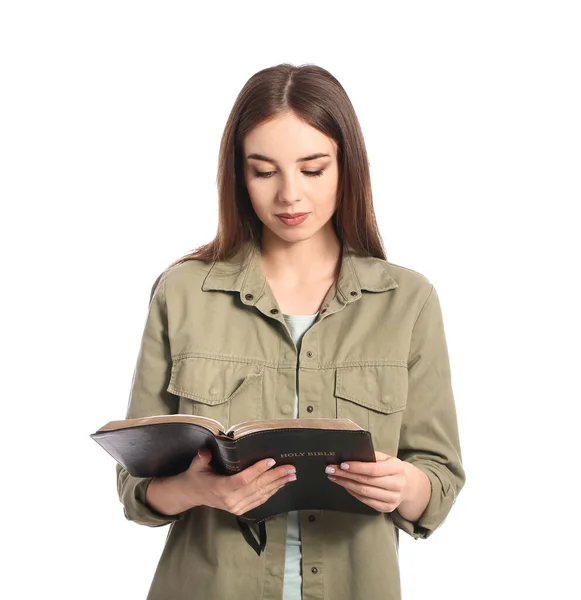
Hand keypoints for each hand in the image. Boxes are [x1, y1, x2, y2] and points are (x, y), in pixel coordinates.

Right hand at [172, 448, 296, 515]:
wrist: (192, 494)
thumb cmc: (196, 476)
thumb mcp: (196, 465)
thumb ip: (202, 458)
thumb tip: (206, 451)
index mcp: (221, 488)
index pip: (244, 479)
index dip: (258, 470)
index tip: (271, 460)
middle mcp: (231, 500)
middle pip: (257, 487)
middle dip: (276, 476)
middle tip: (291, 468)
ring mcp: (237, 506)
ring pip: (261, 494)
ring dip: (278, 484)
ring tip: (291, 475)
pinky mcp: (241, 509)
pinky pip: (260, 500)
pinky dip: (272, 492)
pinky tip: (281, 484)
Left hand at [325, 451, 408, 512]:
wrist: (408, 485)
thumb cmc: (392, 468)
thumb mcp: (386, 457)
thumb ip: (371, 456)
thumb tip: (350, 454)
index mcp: (397, 468)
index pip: (374, 469)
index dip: (357, 467)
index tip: (342, 464)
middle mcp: (397, 484)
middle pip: (367, 481)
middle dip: (346, 475)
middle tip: (331, 470)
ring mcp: (393, 498)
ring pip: (364, 492)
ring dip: (346, 484)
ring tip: (334, 477)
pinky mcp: (387, 508)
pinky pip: (366, 501)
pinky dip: (353, 493)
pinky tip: (344, 485)